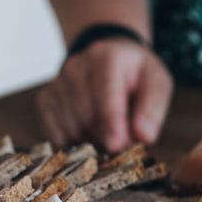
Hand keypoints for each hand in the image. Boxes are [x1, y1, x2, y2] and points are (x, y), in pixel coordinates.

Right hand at [36, 39, 173, 151]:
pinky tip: (88, 133)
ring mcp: (57, 82)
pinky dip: (73, 142)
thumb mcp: (156, 82)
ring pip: (70, 127)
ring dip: (91, 141)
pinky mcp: (45, 99)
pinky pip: (54, 134)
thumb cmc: (135, 74)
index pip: (105, 93)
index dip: (111, 122)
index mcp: (106, 57)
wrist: (108, 56)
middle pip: (86, 115)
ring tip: (107, 132)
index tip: (117, 145)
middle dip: (106, 136)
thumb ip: (153, 108)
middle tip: (124, 140)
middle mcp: (76, 66)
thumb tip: (144, 136)